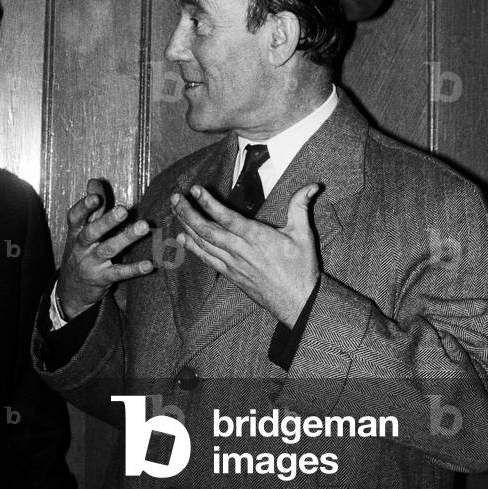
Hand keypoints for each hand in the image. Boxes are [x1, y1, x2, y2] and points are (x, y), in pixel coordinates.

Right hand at [58, 179, 153, 318]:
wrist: (70, 291)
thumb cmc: (80, 253)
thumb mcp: (79, 232)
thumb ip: (91, 208)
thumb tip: (94, 181)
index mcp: (75, 232)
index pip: (75, 217)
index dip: (84, 206)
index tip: (95, 196)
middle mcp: (81, 247)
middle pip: (91, 232)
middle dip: (106, 220)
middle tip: (123, 210)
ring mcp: (91, 263)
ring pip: (108, 249)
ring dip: (126, 238)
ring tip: (144, 227)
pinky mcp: (102, 279)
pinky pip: (119, 273)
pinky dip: (134, 269)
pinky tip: (149, 264)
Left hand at [171, 183, 320, 326]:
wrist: (297, 302)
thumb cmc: (301, 268)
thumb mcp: (304, 235)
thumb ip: (301, 207)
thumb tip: (312, 185)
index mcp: (256, 237)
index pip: (226, 217)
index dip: (208, 203)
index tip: (195, 189)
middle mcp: (240, 250)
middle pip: (207, 230)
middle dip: (188, 212)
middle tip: (175, 197)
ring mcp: (233, 264)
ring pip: (203, 243)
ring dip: (187, 226)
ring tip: (175, 209)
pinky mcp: (230, 275)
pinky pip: (207, 259)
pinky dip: (193, 248)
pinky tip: (182, 238)